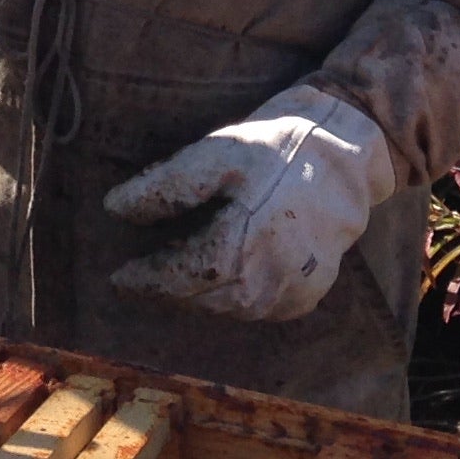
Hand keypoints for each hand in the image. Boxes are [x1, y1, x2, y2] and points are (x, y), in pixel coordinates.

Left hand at [103, 86, 398, 322]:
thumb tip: (115, 210)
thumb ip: (165, 186)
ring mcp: (294, 292)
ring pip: (231, 309)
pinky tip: (224, 274)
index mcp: (242, 244)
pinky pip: (260, 309)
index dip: (146, 280)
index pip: (180, 278)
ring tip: (181, 271)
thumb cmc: (274, 149)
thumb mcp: (215, 154)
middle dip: (170, 291)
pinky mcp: (309, 296)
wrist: (344, 156)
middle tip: (144, 276)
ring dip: (200, 296)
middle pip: (203, 300)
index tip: (119, 277)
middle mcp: (270, 278)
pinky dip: (235, 297)